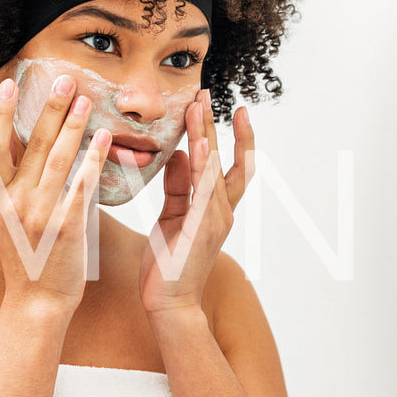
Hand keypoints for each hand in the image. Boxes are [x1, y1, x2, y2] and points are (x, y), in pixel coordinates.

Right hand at [0, 74, 111, 312]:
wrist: (37, 302)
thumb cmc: (26, 259)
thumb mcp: (5, 220)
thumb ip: (9, 187)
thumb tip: (11, 150)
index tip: (8, 83)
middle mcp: (14, 203)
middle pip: (30, 146)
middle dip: (46, 109)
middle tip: (62, 79)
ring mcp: (39, 215)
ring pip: (57, 160)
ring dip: (72, 126)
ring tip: (85, 99)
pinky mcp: (66, 227)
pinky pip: (81, 186)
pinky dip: (92, 159)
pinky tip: (104, 139)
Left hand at [140, 88, 254, 313]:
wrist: (169, 304)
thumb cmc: (167, 267)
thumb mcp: (171, 217)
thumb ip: (178, 186)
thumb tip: (176, 153)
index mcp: (216, 208)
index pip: (229, 164)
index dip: (229, 135)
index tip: (222, 106)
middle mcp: (223, 210)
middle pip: (226, 158)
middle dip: (217, 125)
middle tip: (207, 93)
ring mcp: (216, 219)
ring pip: (215, 169)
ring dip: (207, 136)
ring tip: (200, 107)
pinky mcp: (204, 228)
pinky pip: (204, 191)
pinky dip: (202, 166)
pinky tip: (196, 145)